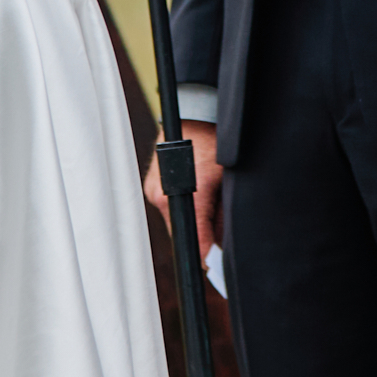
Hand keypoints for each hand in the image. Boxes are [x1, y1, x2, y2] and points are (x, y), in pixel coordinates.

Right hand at [142, 120, 221, 256]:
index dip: (208, 255)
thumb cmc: (212, 141)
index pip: (194, 242)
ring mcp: (153, 190)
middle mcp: (161, 196)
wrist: (193, 112)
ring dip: (193, 219)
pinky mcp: (151, 185)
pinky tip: (197, 188)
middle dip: (203, 233)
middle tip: (221, 218)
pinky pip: (169, 206)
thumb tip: (217, 246)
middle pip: (184, 233)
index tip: (216, 264)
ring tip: (210, 196)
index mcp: (181, 196)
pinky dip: (184, 206)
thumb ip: (220, 216)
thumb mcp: (225, 179)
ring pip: (177, 220)